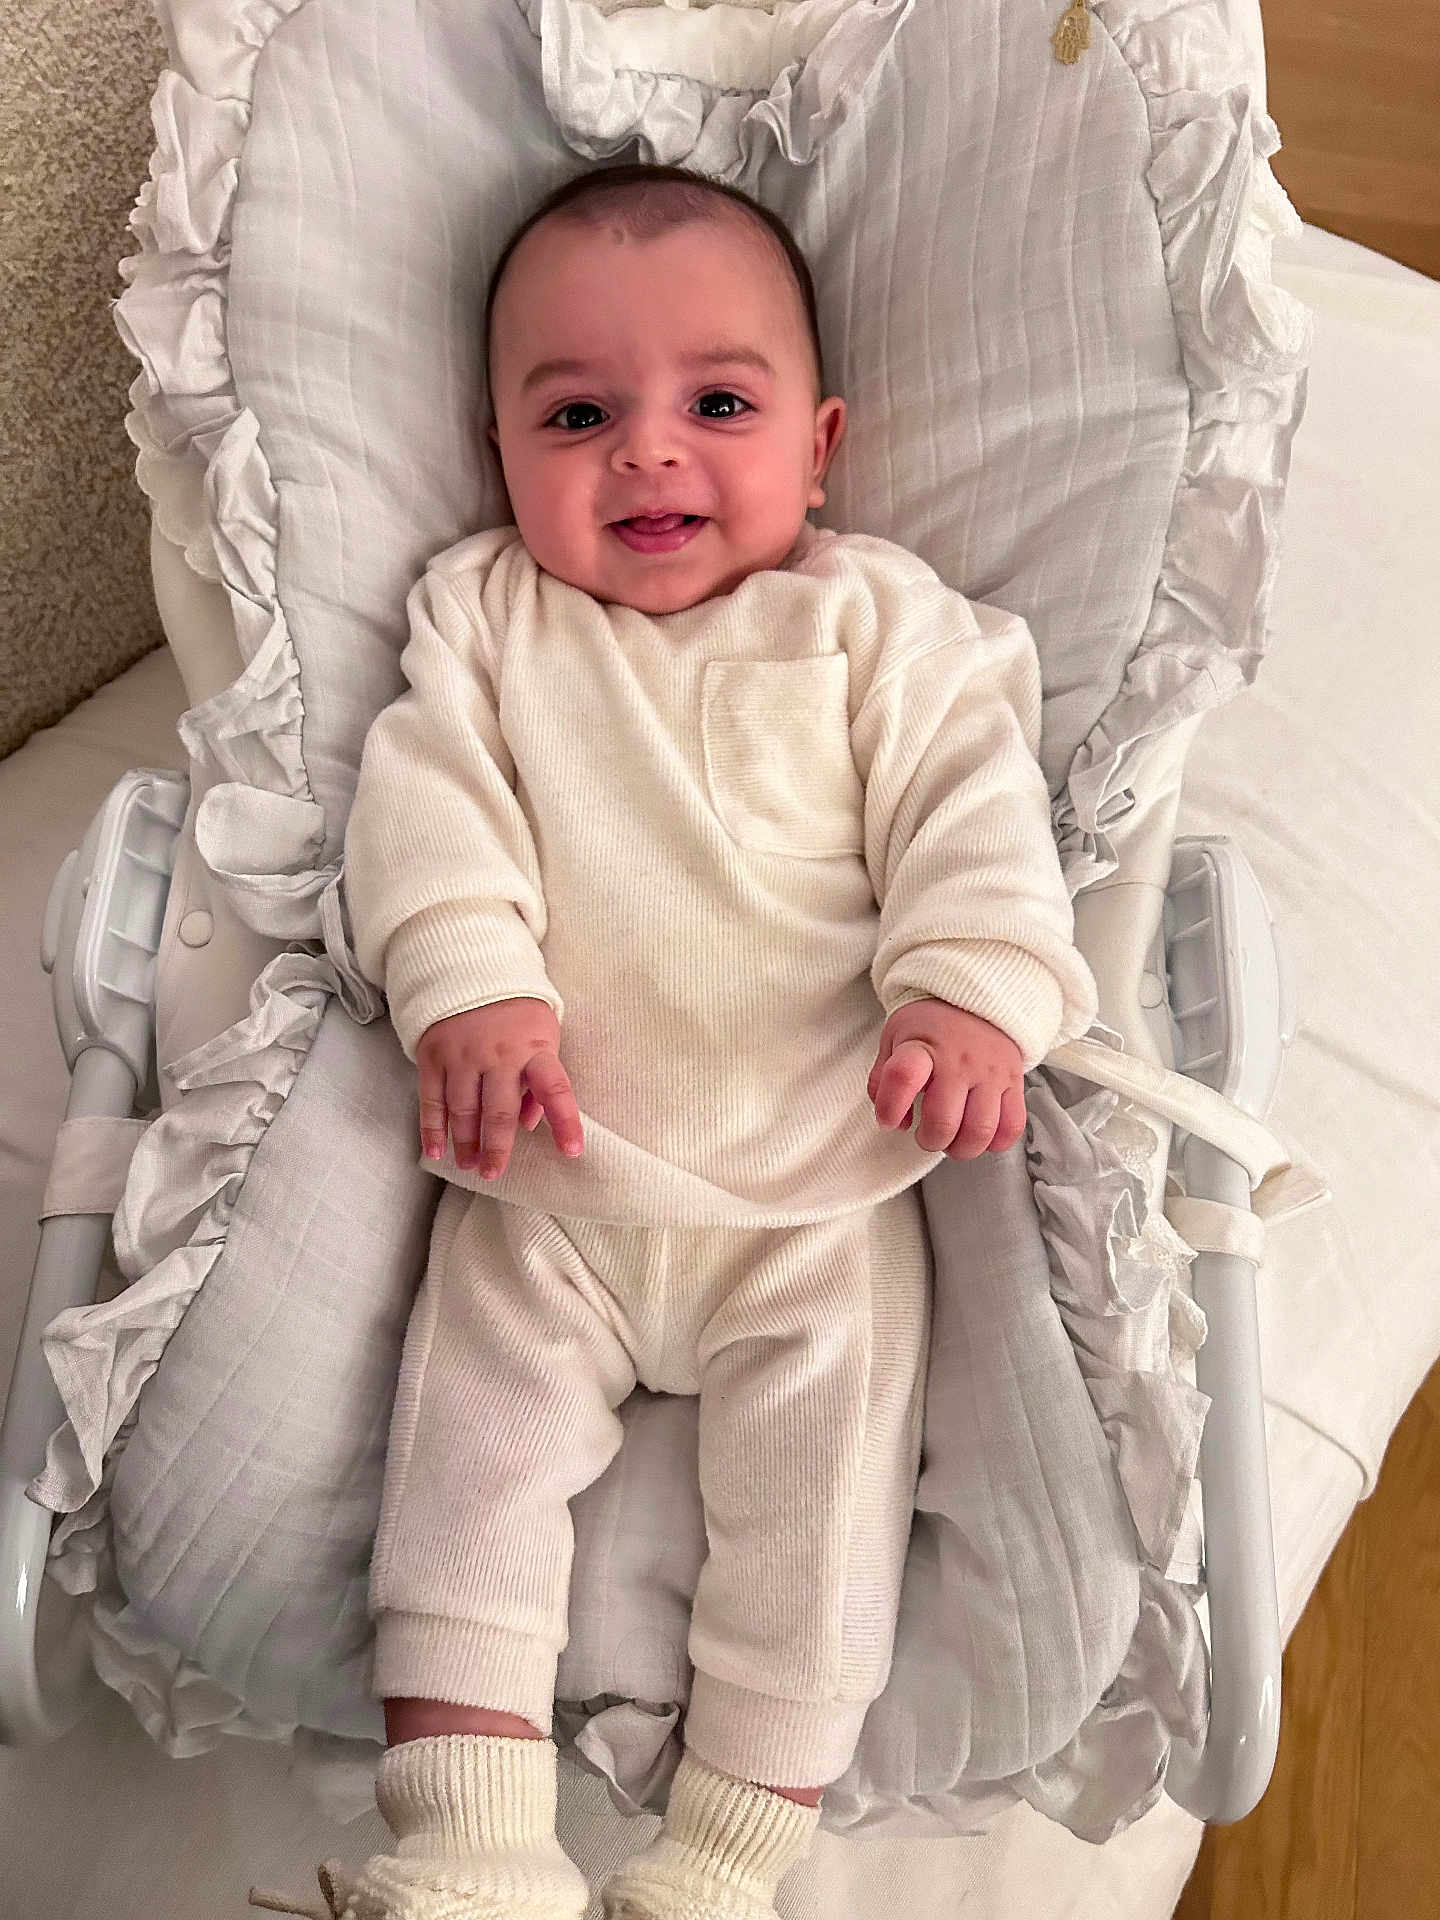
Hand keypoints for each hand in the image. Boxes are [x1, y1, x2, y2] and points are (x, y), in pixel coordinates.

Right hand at [416, 998, 583, 1177]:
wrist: (470, 969)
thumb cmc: (517, 1013)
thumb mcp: (543, 1036)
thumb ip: (539, 1082)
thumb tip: (532, 1125)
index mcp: (534, 1049)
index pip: (556, 1089)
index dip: (565, 1121)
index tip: (572, 1151)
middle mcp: (499, 1054)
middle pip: (499, 1112)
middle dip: (497, 1148)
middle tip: (494, 1173)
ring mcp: (463, 1055)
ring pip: (463, 1110)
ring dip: (465, 1143)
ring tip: (470, 1166)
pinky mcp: (434, 1054)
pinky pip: (431, 1099)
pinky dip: (432, 1128)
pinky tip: (436, 1151)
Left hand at [867, 999, 1025, 1159]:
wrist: (975, 997)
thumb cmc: (929, 1025)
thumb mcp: (894, 1039)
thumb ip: (883, 1081)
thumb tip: (895, 1123)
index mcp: (923, 1046)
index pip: (903, 1077)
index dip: (890, 1108)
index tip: (888, 1120)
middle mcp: (960, 1060)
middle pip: (943, 1121)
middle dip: (929, 1140)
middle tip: (926, 1134)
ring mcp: (991, 1072)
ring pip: (979, 1131)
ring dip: (960, 1147)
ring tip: (953, 1139)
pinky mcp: (1014, 1081)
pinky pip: (1012, 1126)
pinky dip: (994, 1142)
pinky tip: (980, 1135)